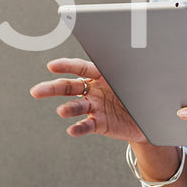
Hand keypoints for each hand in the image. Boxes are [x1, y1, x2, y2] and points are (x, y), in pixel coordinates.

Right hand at [30, 58, 146, 143]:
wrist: (149, 119)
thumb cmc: (143, 93)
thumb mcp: (141, 78)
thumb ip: (134, 69)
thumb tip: (141, 57)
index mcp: (101, 74)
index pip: (81, 67)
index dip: (66, 66)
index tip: (51, 66)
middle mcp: (93, 90)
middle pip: (69, 87)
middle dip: (52, 88)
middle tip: (36, 91)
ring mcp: (94, 107)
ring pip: (76, 106)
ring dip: (68, 109)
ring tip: (62, 111)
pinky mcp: (99, 123)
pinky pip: (86, 125)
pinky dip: (79, 128)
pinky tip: (72, 130)